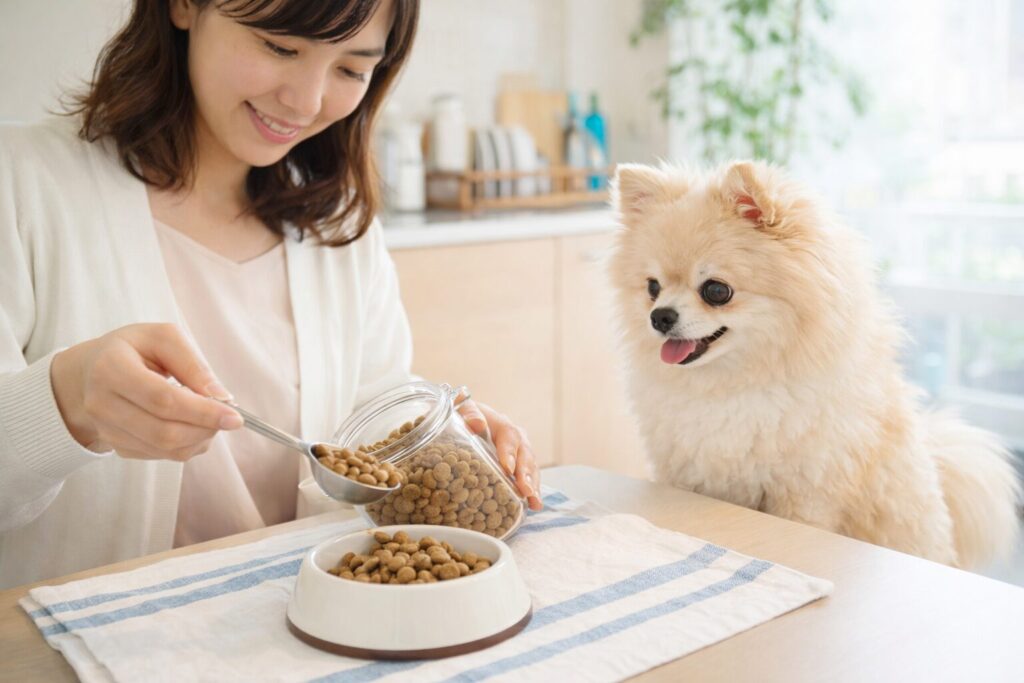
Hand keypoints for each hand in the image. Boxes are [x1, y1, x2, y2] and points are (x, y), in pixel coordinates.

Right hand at [50, 323, 242, 459]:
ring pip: (165, 449)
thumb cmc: (135, 349)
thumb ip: (193, 364)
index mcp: (110, 368)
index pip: (162, 400)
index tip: (235, 417)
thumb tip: (221, 396)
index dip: (202, 411)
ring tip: (210, 418)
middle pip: (164, 432)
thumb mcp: (163, 338)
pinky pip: (161, 455)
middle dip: (206, 428)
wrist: (92, 371)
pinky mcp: (116, 446)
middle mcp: (101, 404)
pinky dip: (187, 444)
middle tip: (229, 418)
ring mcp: (106, 429)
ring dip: (200, 438)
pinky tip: (191, 425)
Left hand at [459, 400, 541, 510]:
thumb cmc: (462, 415)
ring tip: (534, 501)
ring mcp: (519, 451)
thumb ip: (468, 413)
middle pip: (525, 453)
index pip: (509, 435)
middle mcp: (514, 437)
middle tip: (526, 490)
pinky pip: (528, 476)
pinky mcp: (517, 464)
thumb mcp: (461, 409)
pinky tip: (534, 505)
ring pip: (530, 466)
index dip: (510, 452)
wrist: (466, 419)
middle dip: (525, 473)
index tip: (508, 469)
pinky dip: (531, 490)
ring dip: (533, 484)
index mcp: (500, 423)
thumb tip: (477, 424)